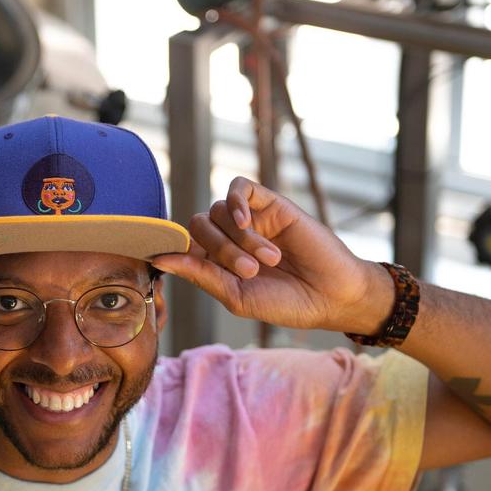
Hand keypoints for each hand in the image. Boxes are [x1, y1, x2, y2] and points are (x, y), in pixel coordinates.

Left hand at [152, 177, 390, 332]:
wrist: (332, 295)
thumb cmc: (286, 302)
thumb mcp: (236, 295)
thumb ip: (199, 274)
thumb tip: (159, 258)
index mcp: (216, 262)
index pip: (183, 244)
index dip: (177, 250)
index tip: (176, 260)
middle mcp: (229, 238)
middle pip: (199, 226)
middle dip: (220, 250)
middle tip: (251, 271)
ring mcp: (249, 219)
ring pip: (219, 211)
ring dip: (240, 239)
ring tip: (269, 260)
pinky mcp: (270, 203)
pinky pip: (240, 188)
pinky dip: (237, 202)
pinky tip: (247, 223)